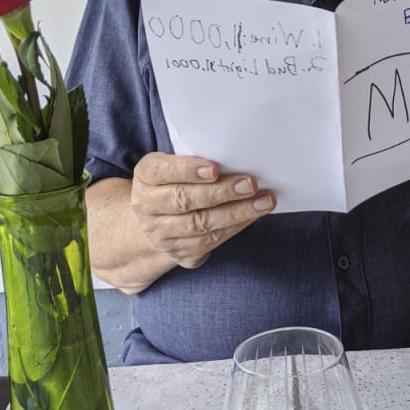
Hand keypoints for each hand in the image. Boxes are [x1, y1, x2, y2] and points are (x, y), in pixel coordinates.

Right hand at [130, 152, 275, 268]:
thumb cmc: (176, 181)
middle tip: (250, 184)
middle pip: (184, 200)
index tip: (214, 169)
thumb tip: (237, 157)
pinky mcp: (178, 253)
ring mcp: (160, 234)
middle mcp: (146, 207)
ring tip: (263, 201)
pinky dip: (235, 227)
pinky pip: (209, 242)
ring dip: (236, 213)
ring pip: (200, 225)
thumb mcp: (176, 164)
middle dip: (221, 193)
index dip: (187, 170)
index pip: (162, 171)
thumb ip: (196, 160)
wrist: (158, 219)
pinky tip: (253, 216)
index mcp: (145, 176)